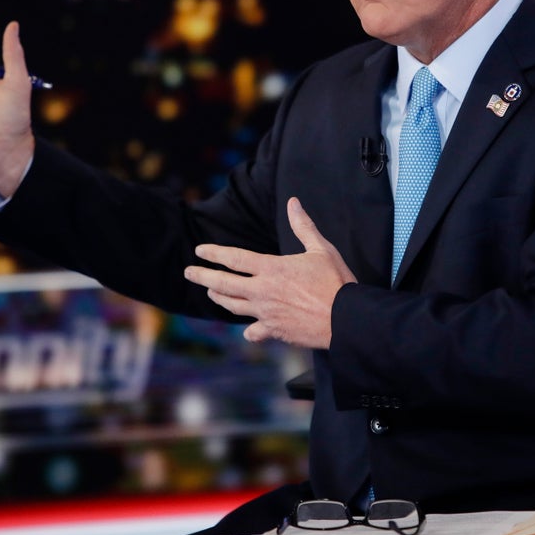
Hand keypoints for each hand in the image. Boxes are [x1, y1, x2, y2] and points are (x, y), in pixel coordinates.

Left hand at [185, 197, 356, 347]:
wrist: (345, 318)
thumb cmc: (335, 282)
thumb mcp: (321, 249)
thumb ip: (303, 226)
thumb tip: (294, 202)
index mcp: (271, 269)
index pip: (234, 258)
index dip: (215, 253)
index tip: (200, 250)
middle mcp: (262, 291)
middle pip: (223, 283)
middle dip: (203, 276)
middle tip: (189, 272)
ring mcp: (266, 313)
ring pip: (233, 306)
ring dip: (219, 298)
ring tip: (211, 292)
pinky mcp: (274, 331)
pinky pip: (253, 331)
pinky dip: (249, 330)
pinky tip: (247, 329)